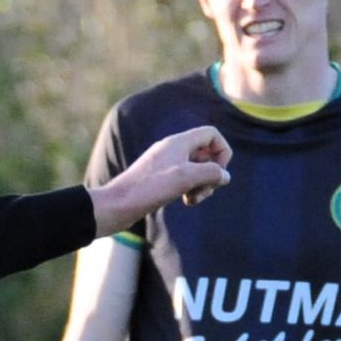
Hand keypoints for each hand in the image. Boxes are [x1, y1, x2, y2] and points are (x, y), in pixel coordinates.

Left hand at [90, 126, 231, 233]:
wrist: (115, 207)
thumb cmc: (147, 189)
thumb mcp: (185, 177)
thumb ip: (211, 173)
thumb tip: (225, 176)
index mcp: (178, 142)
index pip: (211, 134)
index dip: (222, 151)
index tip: (219, 172)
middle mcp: (171, 150)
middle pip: (206, 154)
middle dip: (211, 173)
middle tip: (203, 191)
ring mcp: (164, 165)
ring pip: (195, 169)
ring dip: (201, 184)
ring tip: (192, 200)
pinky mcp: (158, 180)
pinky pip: (183, 180)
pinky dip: (189, 190)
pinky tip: (184, 202)